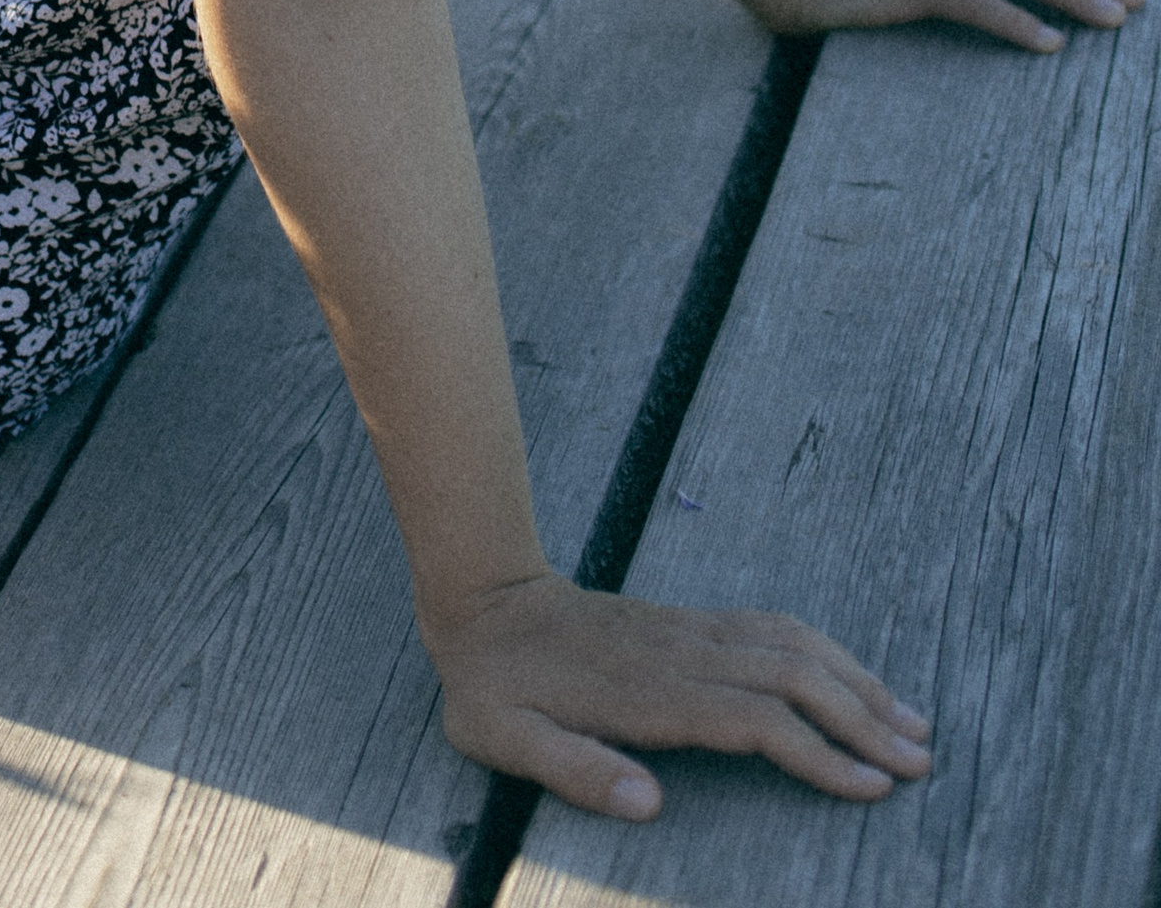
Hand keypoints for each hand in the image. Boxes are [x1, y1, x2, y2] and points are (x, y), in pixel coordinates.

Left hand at [429, 570, 932, 819]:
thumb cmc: (494, 685)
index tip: (870, 786)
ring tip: (912, 722)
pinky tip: (851, 676)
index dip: (816, 752)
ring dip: (854, 680)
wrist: (483, 601)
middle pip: (790, 678)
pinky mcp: (689, 624)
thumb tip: (652, 804)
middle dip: (862, 718)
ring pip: (789, 645)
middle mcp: (683, 654)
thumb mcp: (507, 739)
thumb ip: (575, 770)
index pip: (753, 720)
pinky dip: (822, 651)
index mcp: (650, 692)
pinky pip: (769, 629)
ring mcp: (689, 632)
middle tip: (922, 761)